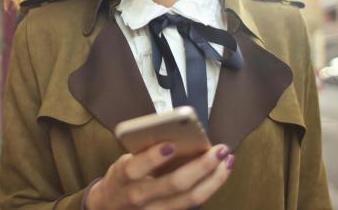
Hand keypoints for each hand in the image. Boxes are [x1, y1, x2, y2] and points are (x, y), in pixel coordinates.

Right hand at [85, 142, 233, 209]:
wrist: (110, 207)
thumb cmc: (122, 177)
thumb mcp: (123, 160)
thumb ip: (144, 151)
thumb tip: (177, 135)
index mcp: (123, 176)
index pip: (135, 168)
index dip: (153, 157)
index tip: (171, 144)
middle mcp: (138, 197)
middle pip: (173, 185)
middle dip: (200, 167)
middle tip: (218, 150)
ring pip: (189, 199)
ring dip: (213, 179)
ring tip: (227, 160)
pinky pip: (193, 204)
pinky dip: (210, 187)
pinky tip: (220, 173)